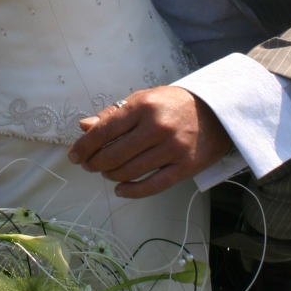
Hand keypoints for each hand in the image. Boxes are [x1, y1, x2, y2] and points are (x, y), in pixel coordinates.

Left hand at [67, 86, 230, 197]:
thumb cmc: (173, 104)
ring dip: (111, 176)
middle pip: (114, 154)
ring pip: (130, 171)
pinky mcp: (185, 167)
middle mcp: (157, 127)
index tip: (75, 155)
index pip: (104, 130)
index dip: (84, 146)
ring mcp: (172, 148)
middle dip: (95, 163)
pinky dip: (132, 191)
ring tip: (106, 173)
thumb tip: (85, 126)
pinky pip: (152, 185)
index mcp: (143, 107)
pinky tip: (121, 189)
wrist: (216, 112)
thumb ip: (113, 113)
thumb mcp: (144, 99)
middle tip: (89, 165)